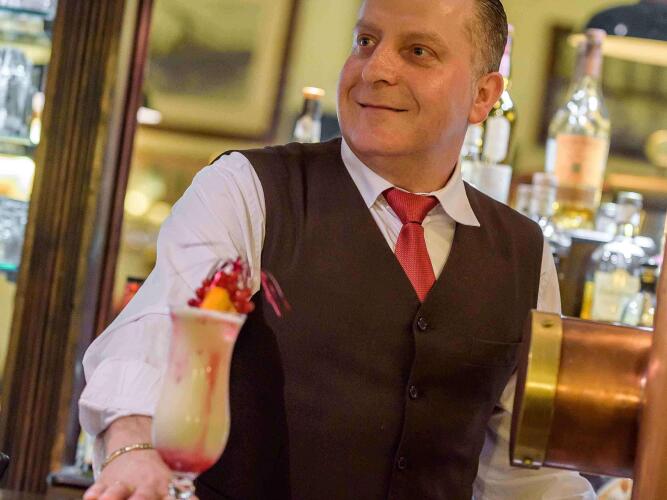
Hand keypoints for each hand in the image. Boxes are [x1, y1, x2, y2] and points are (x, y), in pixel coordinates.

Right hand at [82, 415, 198, 499]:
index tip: (172, 499)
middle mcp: (144, 488)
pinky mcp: (104, 483)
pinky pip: (96, 489)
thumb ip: (183, 495)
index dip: (171, 499)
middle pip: (143, 497)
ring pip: (116, 491)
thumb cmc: (155, 476)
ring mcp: (123, 485)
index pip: (171, 498)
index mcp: (165, 489)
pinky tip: (92, 497)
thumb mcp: (172, 485)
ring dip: (112, 497)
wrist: (134, 447)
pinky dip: (94, 494)